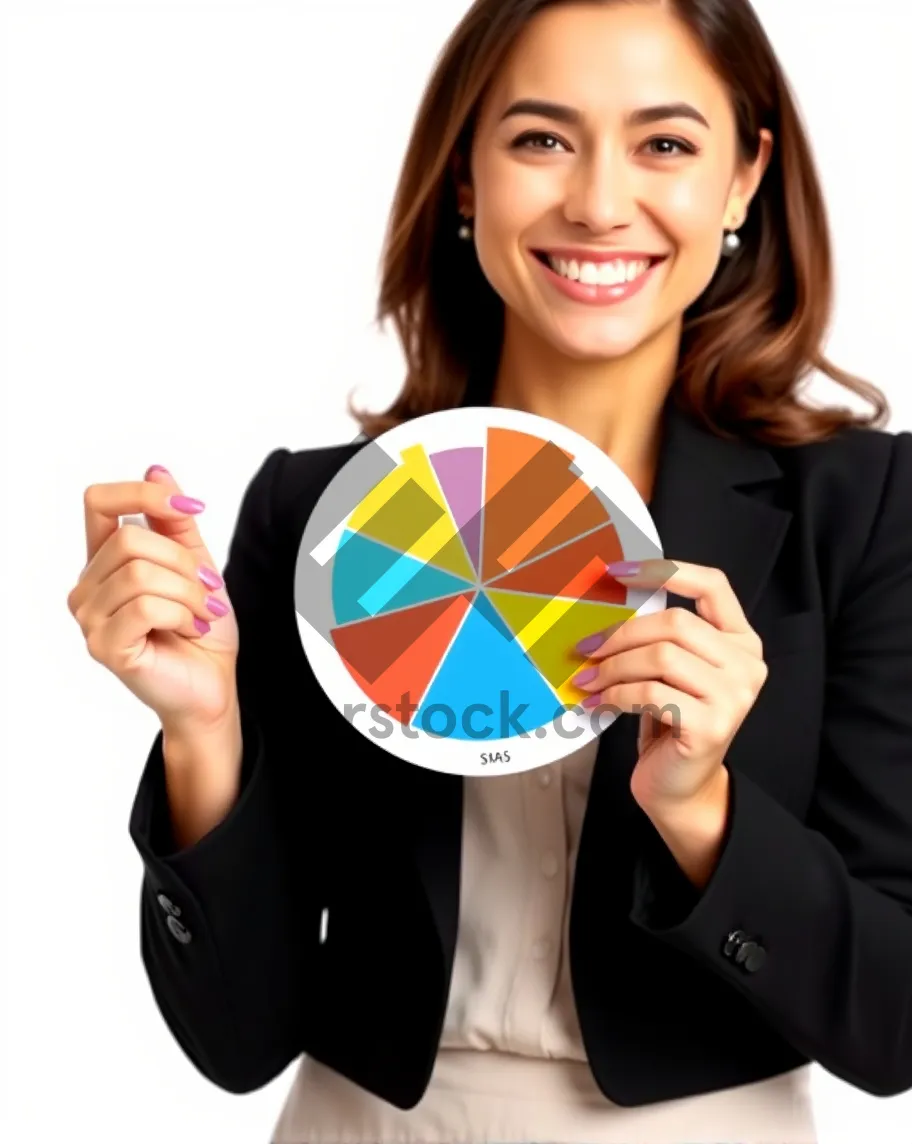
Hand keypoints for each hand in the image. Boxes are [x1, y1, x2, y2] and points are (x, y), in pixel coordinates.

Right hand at [67, 464, 239, 735]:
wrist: (213, 682)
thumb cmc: (200, 628)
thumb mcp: (195, 561)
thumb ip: (174, 519)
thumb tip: (156, 469)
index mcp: (103, 560)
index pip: (98, 502)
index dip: (143, 494)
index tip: (191, 508)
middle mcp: (87, 587)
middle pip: (130, 540)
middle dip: (183, 562)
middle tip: (207, 590)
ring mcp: (89, 618)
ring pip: (139, 574)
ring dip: (188, 593)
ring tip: (202, 614)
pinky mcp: (104, 646)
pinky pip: (145, 606)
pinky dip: (181, 614)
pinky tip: (190, 630)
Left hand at [573, 559, 767, 815]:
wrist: (680, 787)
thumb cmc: (670, 722)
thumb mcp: (669, 671)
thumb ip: (658, 637)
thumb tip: (605, 600)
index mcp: (740, 640)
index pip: (711, 585)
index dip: (663, 571)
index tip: (615, 572)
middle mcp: (746, 664)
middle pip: (675, 623)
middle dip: (621, 634)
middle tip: (586, 647)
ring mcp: (734, 697)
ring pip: (661, 657)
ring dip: (614, 666)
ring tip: (587, 680)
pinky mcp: (711, 726)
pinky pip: (651, 693)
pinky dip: (617, 694)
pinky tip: (599, 703)